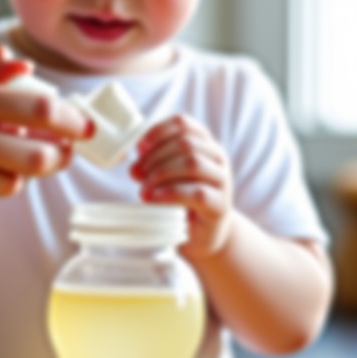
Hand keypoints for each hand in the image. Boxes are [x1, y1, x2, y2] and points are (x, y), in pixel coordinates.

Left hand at [130, 115, 233, 258]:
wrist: (203, 233)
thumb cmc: (182, 200)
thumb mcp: (168, 176)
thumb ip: (154, 163)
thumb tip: (134, 159)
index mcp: (204, 144)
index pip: (183, 124)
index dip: (158, 131)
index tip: (139, 146)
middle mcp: (217, 158)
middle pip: (185, 143)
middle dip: (155, 156)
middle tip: (136, 173)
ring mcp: (222, 181)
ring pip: (192, 163)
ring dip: (161, 174)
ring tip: (144, 189)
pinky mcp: (219, 205)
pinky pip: (196, 192)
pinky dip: (170, 193)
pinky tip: (154, 198)